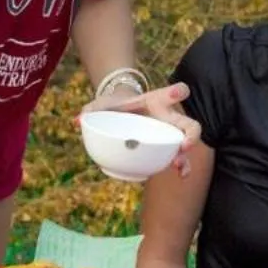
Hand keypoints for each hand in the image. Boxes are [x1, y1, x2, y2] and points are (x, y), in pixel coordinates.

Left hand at [79, 81, 202, 177]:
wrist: (121, 116)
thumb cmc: (115, 108)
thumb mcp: (103, 105)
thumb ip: (91, 110)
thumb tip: (77, 121)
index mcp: (155, 102)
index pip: (169, 93)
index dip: (176, 93)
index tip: (180, 93)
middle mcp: (168, 118)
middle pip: (189, 123)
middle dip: (190, 133)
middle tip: (183, 144)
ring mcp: (170, 135)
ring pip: (186, 143)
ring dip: (185, 156)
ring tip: (180, 166)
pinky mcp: (167, 149)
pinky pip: (178, 158)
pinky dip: (181, 166)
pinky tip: (181, 175)